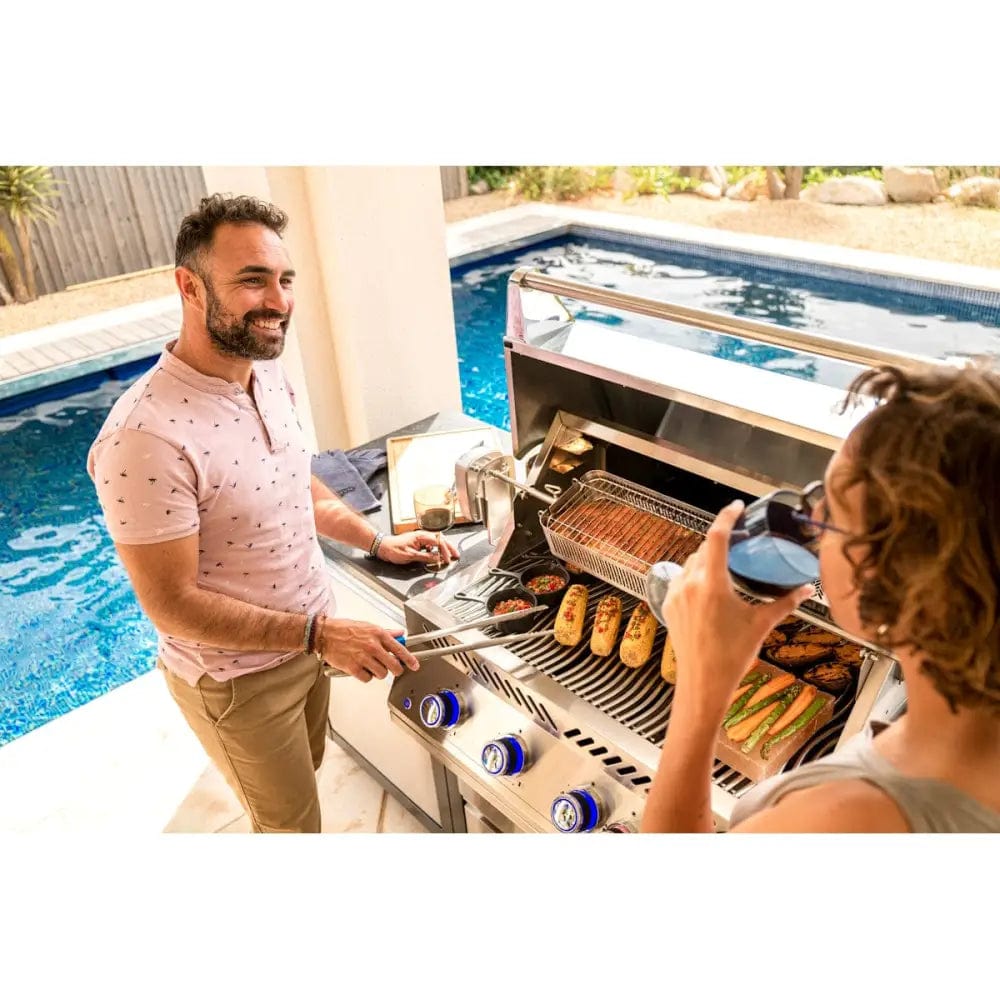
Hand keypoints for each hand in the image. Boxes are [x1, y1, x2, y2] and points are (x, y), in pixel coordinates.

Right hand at [317, 617, 418, 682]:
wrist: (324, 634)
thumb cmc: (344, 629)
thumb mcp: (368, 626)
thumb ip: (386, 632)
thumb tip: (399, 634)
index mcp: (378, 634)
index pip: (400, 649)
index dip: (410, 659)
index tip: (414, 665)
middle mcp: (372, 646)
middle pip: (393, 666)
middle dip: (395, 670)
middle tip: (392, 669)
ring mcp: (363, 658)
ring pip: (381, 674)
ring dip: (379, 673)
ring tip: (371, 666)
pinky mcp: (353, 668)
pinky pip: (367, 679)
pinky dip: (366, 677)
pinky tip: (361, 669)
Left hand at [377, 530, 459, 566]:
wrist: (383, 547)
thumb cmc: (393, 549)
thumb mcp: (411, 556)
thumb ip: (426, 557)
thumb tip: (437, 558)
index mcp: (421, 536)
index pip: (439, 542)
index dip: (445, 551)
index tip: (448, 559)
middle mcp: (422, 535)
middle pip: (441, 539)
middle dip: (449, 547)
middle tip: (456, 554)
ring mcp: (420, 538)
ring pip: (437, 540)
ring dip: (444, 547)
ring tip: (450, 554)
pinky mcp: (418, 541)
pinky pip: (431, 543)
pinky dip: (437, 548)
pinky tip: (437, 553)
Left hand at [663, 500, 811, 720]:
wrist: (702, 684)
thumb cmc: (732, 656)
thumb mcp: (761, 625)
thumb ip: (784, 603)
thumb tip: (806, 589)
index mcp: (711, 584)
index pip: (716, 537)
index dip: (726, 517)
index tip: (737, 507)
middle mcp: (689, 584)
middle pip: (703, 549)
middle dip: (719, 543)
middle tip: (738, 543)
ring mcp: (675, 595)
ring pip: (690, 564)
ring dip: (705, 560)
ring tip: (725, 567)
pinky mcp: (668, 606)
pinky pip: (681, 580)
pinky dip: (695, 577)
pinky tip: (709, 588)